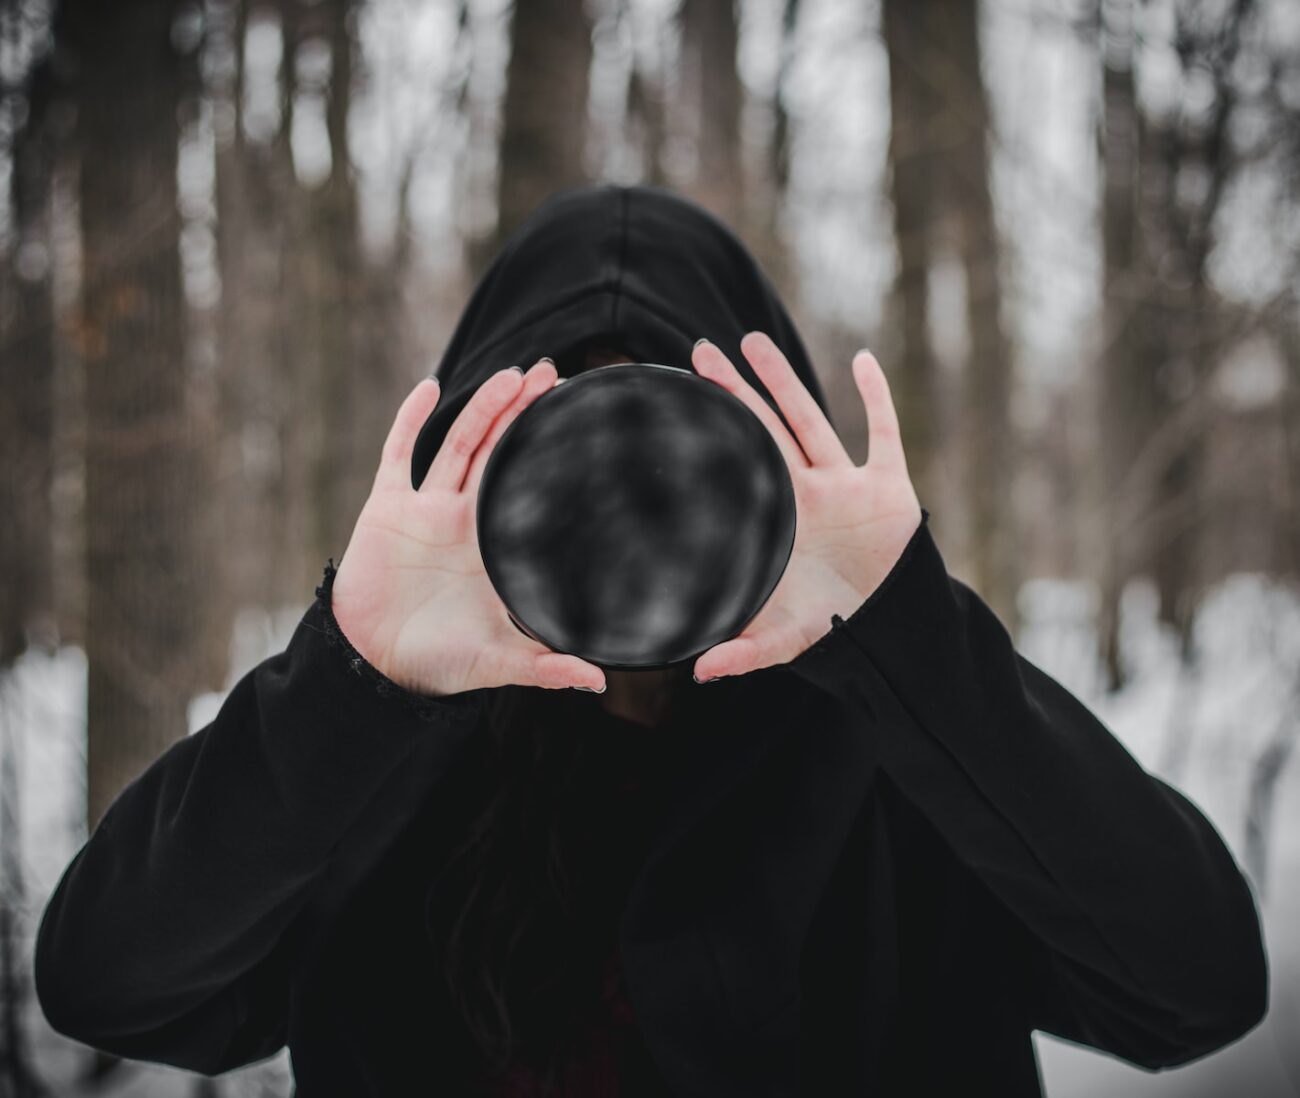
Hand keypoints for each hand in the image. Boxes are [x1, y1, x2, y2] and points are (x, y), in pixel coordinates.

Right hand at [331, 361, 607, 696]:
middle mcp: (465, 519)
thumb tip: (600, 682)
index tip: (581, 421)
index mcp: (495, 546)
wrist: (375, 665)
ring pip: (459, 445)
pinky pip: (398, 454)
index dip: (549, 454)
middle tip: (553, 375)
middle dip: (522, 413)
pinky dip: (410, 419)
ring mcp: (425, 510)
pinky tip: (429, 386)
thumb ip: (546, 667)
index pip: (529, 487)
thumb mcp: (498, 662)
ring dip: (483, 407)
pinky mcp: (387, 508)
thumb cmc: (439, 663)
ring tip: (512, 374)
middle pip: (498, 452)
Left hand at [689, 332, 922, 681]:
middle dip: (733, 390)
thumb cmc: (833, 627)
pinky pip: (883, 434)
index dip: (710, 433)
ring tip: (753, 339)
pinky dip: (876, 397)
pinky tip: (861, 360)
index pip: (736, 464)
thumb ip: (746, 652)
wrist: (890, 627)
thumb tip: (699, 674)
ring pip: (810, 420)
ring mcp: (846, 485)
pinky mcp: (890, 488)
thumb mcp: (787, 639)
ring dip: (785, 380)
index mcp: (777, 519)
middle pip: (762, 429)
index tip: (677, 401)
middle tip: (698, 349)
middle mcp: (805, 493)